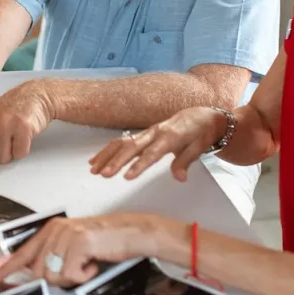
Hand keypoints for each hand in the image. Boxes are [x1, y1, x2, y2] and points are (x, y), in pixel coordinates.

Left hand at [0, 80, 53, 166]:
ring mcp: (4, 123)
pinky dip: (23, 148)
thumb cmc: (12, 110)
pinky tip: (23, 135)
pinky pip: (19, 153)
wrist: (35, 95)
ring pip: (3, 158)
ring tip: (14, 135)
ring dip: (11, 152)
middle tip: (3, 141)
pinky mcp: (22, 127)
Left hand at [0, 214, 160, 288]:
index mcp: (51, 229)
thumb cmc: (105, 242)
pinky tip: (94, 264)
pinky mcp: (79, 242)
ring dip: (72, 277)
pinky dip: (84, 275)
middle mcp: (55, 230)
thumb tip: (26, 272)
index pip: (23, 252)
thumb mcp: (73, 247)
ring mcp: (66, 235)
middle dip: (57, 278)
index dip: (6, 268)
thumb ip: (50, 257)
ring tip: (86, 265)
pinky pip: (71, 274)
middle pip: (39, 271)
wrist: (131, 232)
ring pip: (53, 275)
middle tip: (77, 270)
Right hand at [89, 106, 226, 181]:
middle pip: (131, 147)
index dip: (139, 165)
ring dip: (106, 155)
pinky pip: (122, 141)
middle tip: (104, 174)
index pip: (151, 153)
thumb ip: (185, 162)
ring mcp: (146, 133)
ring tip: (94, 169)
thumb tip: (179, 178)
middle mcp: (154, 133)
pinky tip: (96, 160)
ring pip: (122, 142)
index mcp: (169, 137)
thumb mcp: (198, 148)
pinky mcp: (142, 134)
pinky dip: (107, 150)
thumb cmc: (200, 133)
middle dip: (115, 161)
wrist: (200, 116)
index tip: (127, 176)